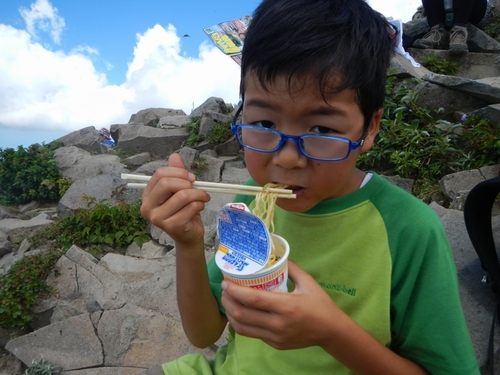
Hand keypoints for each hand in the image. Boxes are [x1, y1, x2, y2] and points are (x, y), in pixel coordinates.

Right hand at [140, 153, 210, 245]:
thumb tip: (175, 155)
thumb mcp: (180, 189)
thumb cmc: (183, 210)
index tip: (191, 177)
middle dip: (186, 183)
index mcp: (148, 195)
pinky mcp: (171, 226)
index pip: (160, 174)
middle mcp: (148, 207)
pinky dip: (200, 204)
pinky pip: (190, 207)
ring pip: (182, 196)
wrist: (188, 234)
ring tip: (203, 197)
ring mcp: (157, 218)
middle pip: (166, 183)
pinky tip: (200, 207)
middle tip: (196, 187)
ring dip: (198, 194)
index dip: (178, 172)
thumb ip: (177, 173)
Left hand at [221, 261, 346, 350]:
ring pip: (243, 328)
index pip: (253, 300)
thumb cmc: (320, 303)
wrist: (331, 331)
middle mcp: (278, 324)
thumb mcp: (308, 281)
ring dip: (230, 314)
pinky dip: (241, 323)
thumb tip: (274, 256)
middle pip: (243, 314)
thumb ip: (291, 267)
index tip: (225, 283)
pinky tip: (238, 313)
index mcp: (287, 307)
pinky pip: (251, 334)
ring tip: (227, 301)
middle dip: (228, 301)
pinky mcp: (274, 344)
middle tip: (223, 290)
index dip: (235, 291)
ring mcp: (275, 337)